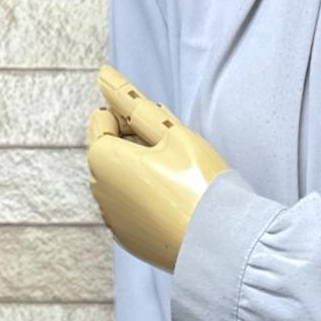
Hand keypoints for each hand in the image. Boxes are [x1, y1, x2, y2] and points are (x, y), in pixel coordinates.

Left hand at [87, 64, 229, 271]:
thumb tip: (104, 77)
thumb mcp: (171, 133)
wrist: (222, 243)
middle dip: (135, 145)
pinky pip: (133, 210)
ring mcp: (112, 219)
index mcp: (103, 159)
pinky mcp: (129, 240)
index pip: (104, 118)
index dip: (133, 117)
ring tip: (180, 183)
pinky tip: (177, 207)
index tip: (163, 132)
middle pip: (111, 151)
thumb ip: (133, 103)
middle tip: (175, 155)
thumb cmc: (199, 183)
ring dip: (142, 173)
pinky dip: (148, 202)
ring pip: (122, 181)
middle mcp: (98, 190)